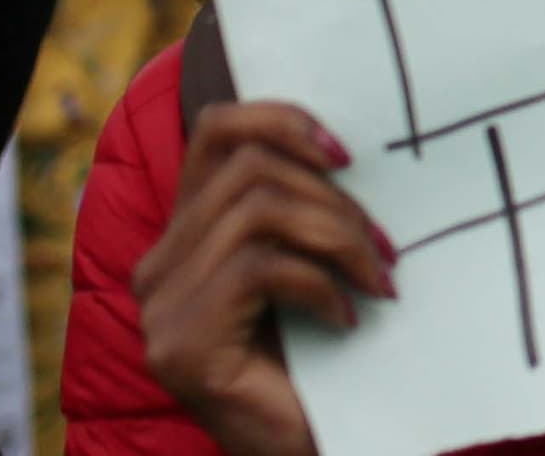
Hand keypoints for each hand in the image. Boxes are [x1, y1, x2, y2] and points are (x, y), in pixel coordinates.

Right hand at [131, 102, 394, 455]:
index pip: (215, 130)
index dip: (283, 120)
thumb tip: (351, 145)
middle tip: (386, 249)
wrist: (297, 447)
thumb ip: (301, 210)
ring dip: (339, 239)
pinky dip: (321, 286)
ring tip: (377, 280)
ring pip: (258, 213)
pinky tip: (348, 320)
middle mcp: (158, 264)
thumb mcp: (307, 266)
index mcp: (186, 235)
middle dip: (335, 200)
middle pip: (249, 169)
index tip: (348, 154)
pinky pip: (261, 269)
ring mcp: (161, 306)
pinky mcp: (180, 344)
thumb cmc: (317, 357)